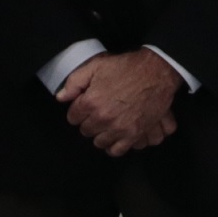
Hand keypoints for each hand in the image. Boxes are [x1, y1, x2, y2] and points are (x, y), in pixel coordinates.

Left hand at [59, 49, 180, 156]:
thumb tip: (61, 97)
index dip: (78, 110)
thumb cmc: (127, 67)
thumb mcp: (96, 65)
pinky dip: (114, 145)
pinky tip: (115, 136)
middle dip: (89, 121)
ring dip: (101, 133)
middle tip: (97, 112)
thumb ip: (75, 82)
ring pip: (99, 142)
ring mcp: (119, 128)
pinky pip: (116, 150)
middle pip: (85, 131)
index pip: (73, 117)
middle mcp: (103, 118)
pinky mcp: (134, 134)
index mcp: (91, 101)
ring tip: (107, 123)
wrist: (156, 72)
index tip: (85, 105)